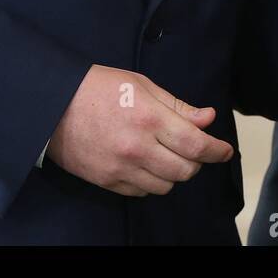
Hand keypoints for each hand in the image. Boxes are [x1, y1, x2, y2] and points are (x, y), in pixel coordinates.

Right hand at [46, 65, 233, 195]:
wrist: (53, 105)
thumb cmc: (99, 88)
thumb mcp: (141, 85)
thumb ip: (177, 106)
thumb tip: (207, 119)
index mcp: (150, 119)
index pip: (196, 145)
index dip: (216, 151)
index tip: (225, 151)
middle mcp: (138, 148)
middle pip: (185, 170)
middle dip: (195, 161)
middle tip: (191, 148)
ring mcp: (121, 168)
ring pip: (166, 186)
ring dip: (173, 172)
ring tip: (165, 154)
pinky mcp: (107, 181)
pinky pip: (142, 192)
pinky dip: (151, 181)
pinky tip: (145, 164)